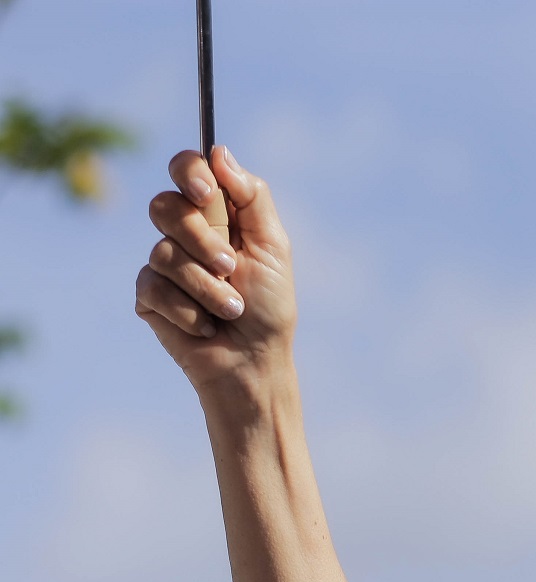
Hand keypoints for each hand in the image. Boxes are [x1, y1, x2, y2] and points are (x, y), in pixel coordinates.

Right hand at [134, 146, 297, 401]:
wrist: (253, 361)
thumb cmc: (269, 307)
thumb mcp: (273, 248)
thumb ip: (252, 198)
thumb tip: (219, 152)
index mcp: (217, 214)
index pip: (187, 170)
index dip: (189, 173)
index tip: (206, 195)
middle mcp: (185, 233)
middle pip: (165, 206)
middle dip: (201, 239)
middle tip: (229, 266)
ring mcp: (162, 263)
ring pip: (163, 252)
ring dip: (206, 286)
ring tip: (230, 309)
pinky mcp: (148, 295)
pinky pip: (153, 286)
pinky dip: (188, 309)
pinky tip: (205, 325)